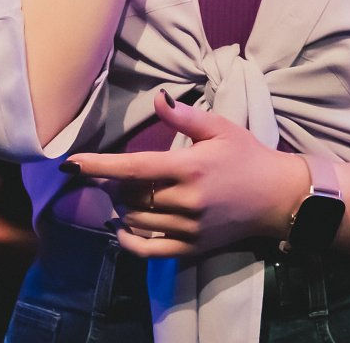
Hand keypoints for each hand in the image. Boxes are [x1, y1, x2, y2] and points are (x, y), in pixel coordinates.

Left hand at [64, 89, 305, 257]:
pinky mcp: (192, 247)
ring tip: (130, 194)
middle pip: (130, 195)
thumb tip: (158, 99)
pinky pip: (148, 250)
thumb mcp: (221, 129)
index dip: (98, 166)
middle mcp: (185, 201)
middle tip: (123, 173)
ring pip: (135, 221)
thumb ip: (185, 117)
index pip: (133, 168)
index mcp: (190, 168)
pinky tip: (122, 228)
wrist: (279, 197)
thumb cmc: (248, 157)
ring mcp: (188, 228)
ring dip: (123, 207)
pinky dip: (128, 240)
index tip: (70, 164)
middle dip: (117, 183)